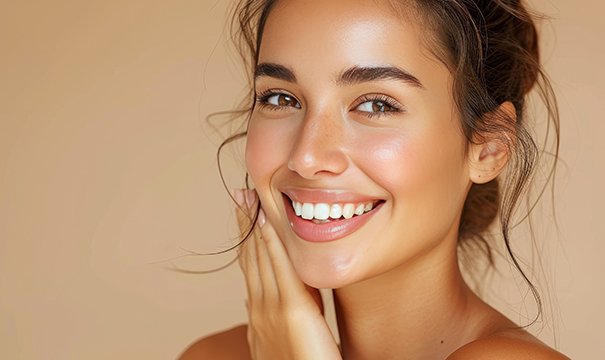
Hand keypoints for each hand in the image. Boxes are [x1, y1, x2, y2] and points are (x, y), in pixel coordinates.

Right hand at [234, 189, 341, 359]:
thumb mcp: (283, 338)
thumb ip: (275, 316)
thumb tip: (261, 300)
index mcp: (259, 315)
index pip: (250, 268)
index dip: (247, 238)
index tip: (245, 214)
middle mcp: (259, 309)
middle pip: (250, 257)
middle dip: (245, 224)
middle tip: (241, 194)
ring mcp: (271, 310)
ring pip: (260, 258)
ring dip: (254, 225)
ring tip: (249, 197)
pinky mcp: (291, 311)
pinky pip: (280, 270)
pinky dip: (271, 244)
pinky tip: (268, 223)